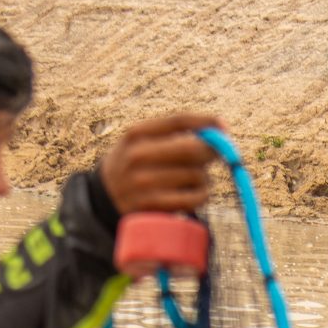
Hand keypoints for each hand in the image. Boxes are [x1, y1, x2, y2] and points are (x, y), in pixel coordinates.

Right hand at [98, 113, 220, 215]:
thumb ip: (173, 134)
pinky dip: (201, 195)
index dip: (206, 122)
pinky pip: (193, 198)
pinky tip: (195, 194)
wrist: (103, 199)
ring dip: (204, 178)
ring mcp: (143, 183)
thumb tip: (221, 128)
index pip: (178, 120)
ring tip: (195, 179)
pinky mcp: (153, 206)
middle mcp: (137, 156)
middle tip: (213, 157)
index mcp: (136, 134)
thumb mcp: (141, 142)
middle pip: (192, 148)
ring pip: (196, 174)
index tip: (224, 127)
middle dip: (210, 152)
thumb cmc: (135, 166)